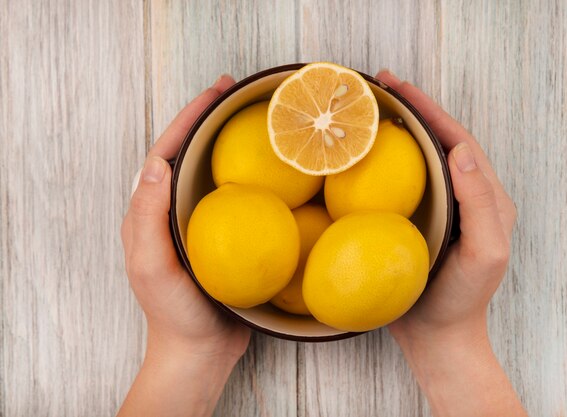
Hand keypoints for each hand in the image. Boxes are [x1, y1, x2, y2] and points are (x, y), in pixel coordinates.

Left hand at [118, 76, 249, 416]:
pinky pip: (240, 196)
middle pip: (192, 152)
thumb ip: (147, 218)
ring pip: (216, 170)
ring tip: (257, 118)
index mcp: (153, 209)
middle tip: (237, 92)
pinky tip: (275, 169)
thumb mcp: (151, 266)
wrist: (201, 349)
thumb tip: (156, 164)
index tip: (215, 93)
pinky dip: (253, 175)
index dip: (189, 118)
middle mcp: (175, 209)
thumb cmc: (173, 312)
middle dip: (211, 118)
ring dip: (231, 141)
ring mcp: (202, 221)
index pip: (168, 151)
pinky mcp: (226, 236)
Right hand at [377, 70, 525, 416]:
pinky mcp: (417, 219)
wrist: (439, 336)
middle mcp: (464, 194)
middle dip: (410, 108)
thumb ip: (481, 204)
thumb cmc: (462, 299)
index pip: (457, 139)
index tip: (397, 87)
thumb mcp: (485, 254)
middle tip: (377, 85)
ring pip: (419, 155)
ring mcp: (439, 206)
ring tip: (368, 108)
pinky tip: (361, 153)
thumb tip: (461, 150)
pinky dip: (385, 158)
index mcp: (484, 196)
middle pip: (437, 138)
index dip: (428, 109)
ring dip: (396, 127)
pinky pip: (402, 179)